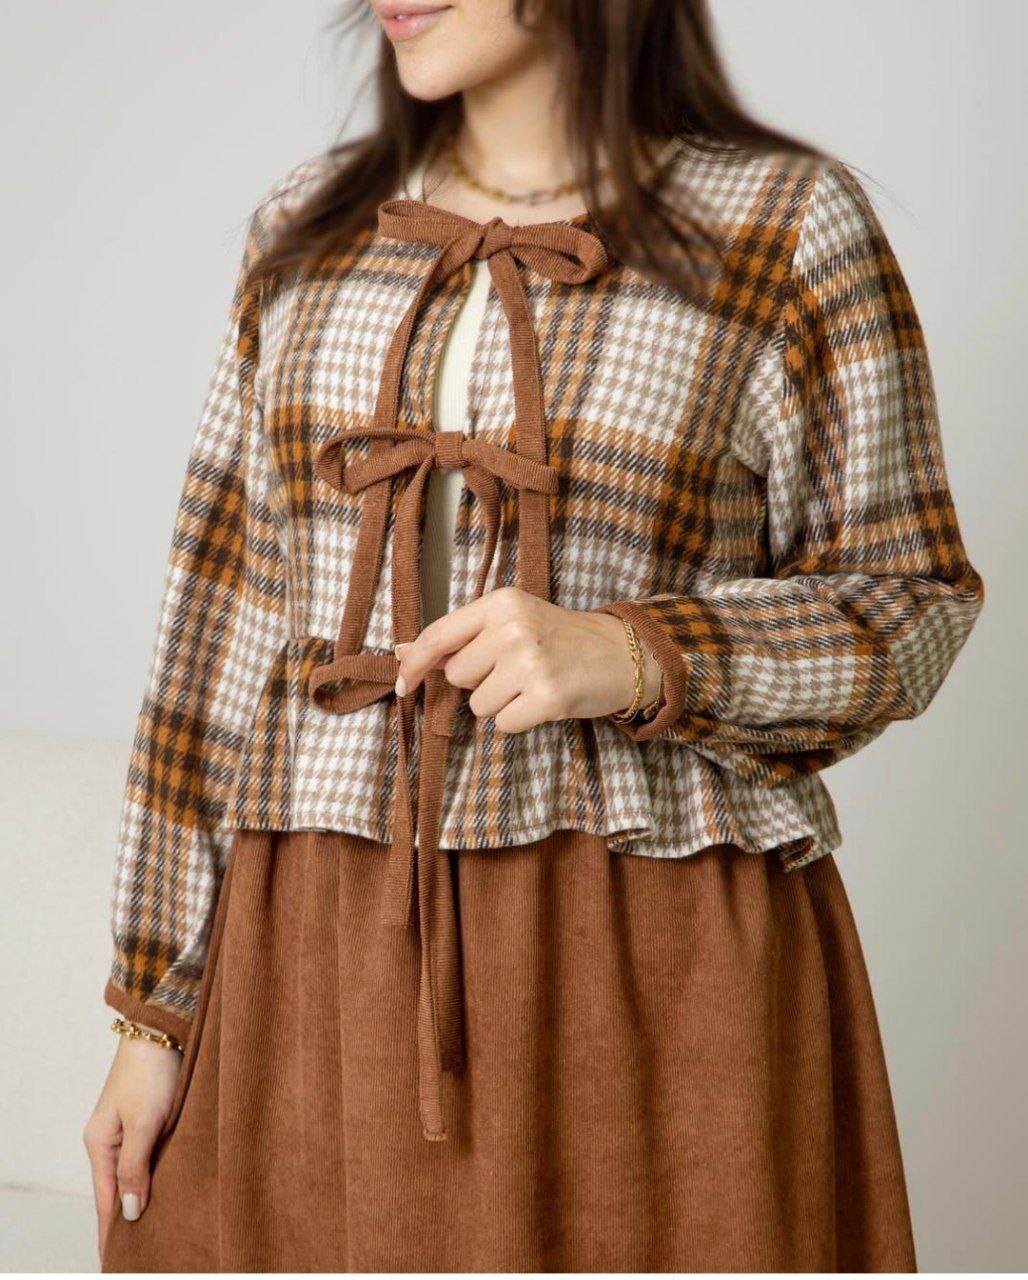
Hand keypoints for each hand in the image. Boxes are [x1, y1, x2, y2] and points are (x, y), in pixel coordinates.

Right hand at [83, 1029, 181, 1254]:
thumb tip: (128, 1212)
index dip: (111, 1232)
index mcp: (100, 1144)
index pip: (105, 1200)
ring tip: (154, 1232)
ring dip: (143, 1197)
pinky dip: (154, 1176)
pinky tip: (166, 1190)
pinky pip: (148, 1157)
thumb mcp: (145, 1123)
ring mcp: (128, 1129)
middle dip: (127, 1220)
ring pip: (135, 1174)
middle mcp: (110, 1140)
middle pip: (117, 1190)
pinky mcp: (148, 1118)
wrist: (162, 1029)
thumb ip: (135, 1168)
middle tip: (142, 1253)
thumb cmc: (151, 1071)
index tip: (117, 1263)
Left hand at [394, 586, 661, 733]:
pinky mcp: (548, 696)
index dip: (414, 663)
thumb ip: (459, 637)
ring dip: (501, 703)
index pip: (438, 635)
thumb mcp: (511, 622)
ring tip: (532, 684)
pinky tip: (542, 701)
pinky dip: (519, 720)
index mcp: (501, 603)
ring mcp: (531, 662)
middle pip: (458, 676)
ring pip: (479, 705)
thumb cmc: (560, 639)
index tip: (403, 685)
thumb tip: (400, 652)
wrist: (622, 653)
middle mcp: (513, 628)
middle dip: (478, 682)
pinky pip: (503, 724)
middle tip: (515, 671)